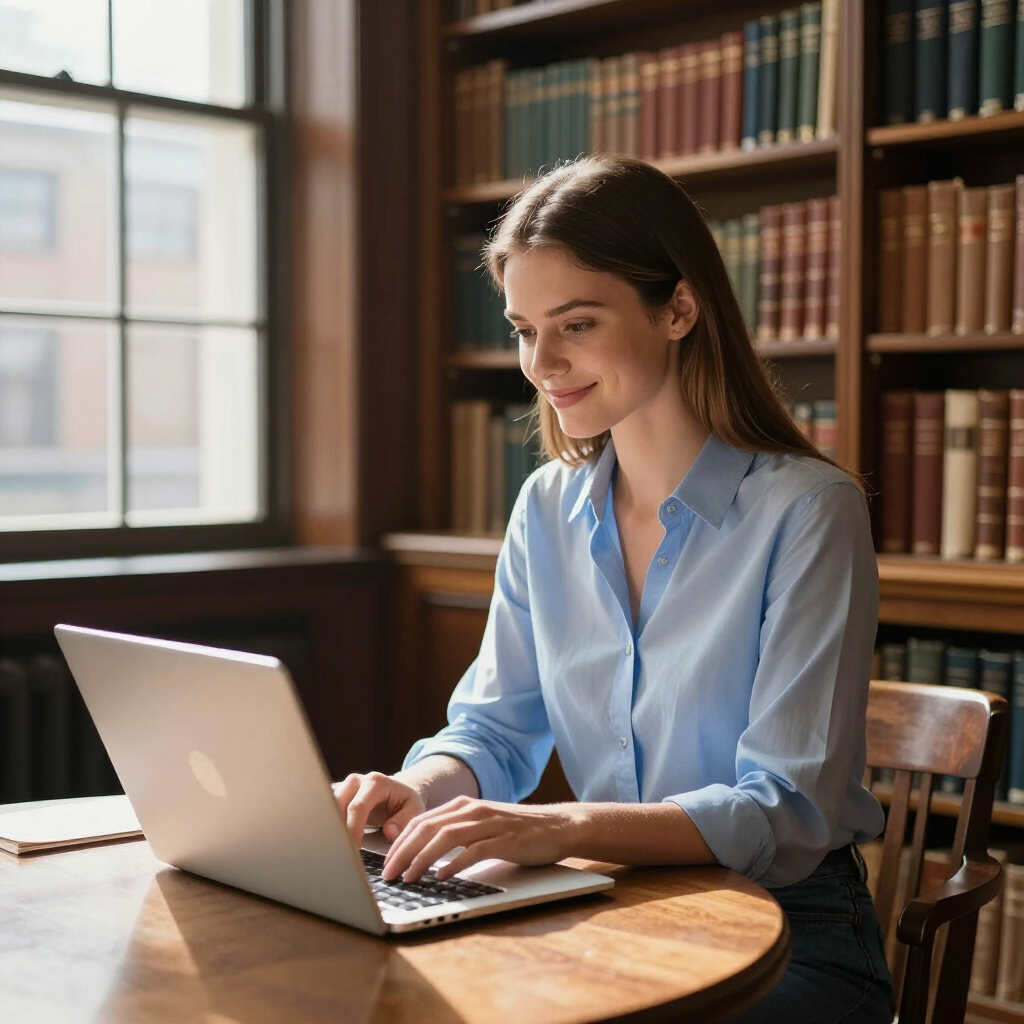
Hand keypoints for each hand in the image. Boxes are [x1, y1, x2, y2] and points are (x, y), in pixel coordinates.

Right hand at [333, 771, 426, 843]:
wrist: (398, 792)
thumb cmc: (406, 803)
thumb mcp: (415, 809)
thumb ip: (404, 821)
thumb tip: (389, 831)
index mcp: (375, 782)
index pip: (358, 807)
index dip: (353, 829)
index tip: (353, 850)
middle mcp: (356, 781)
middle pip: (337, 806)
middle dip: (337, 830)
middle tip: (340, 853)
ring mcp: (344, 786)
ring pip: (327, 807)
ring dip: (328, 828)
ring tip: (334, 849)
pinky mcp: (336, 795)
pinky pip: (324, 809)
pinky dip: (325, 824)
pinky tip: (327, 840)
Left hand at [381, 795, 573, 882]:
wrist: (557, 826)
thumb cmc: (517, 831)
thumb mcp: (481, 825)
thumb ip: (456, 833)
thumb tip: (424, 855)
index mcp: (463, 806)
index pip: (420, 821)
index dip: (399, 842)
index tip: (386, 864)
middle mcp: (472, 811)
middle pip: (427, 828)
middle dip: (403, 852)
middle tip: (388, 874)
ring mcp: (488, 824)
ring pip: (445, 837)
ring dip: (422, 859)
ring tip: (408, 877)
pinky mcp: (504, 839)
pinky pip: (474, 851)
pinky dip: (456, 864)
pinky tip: (443, 877)